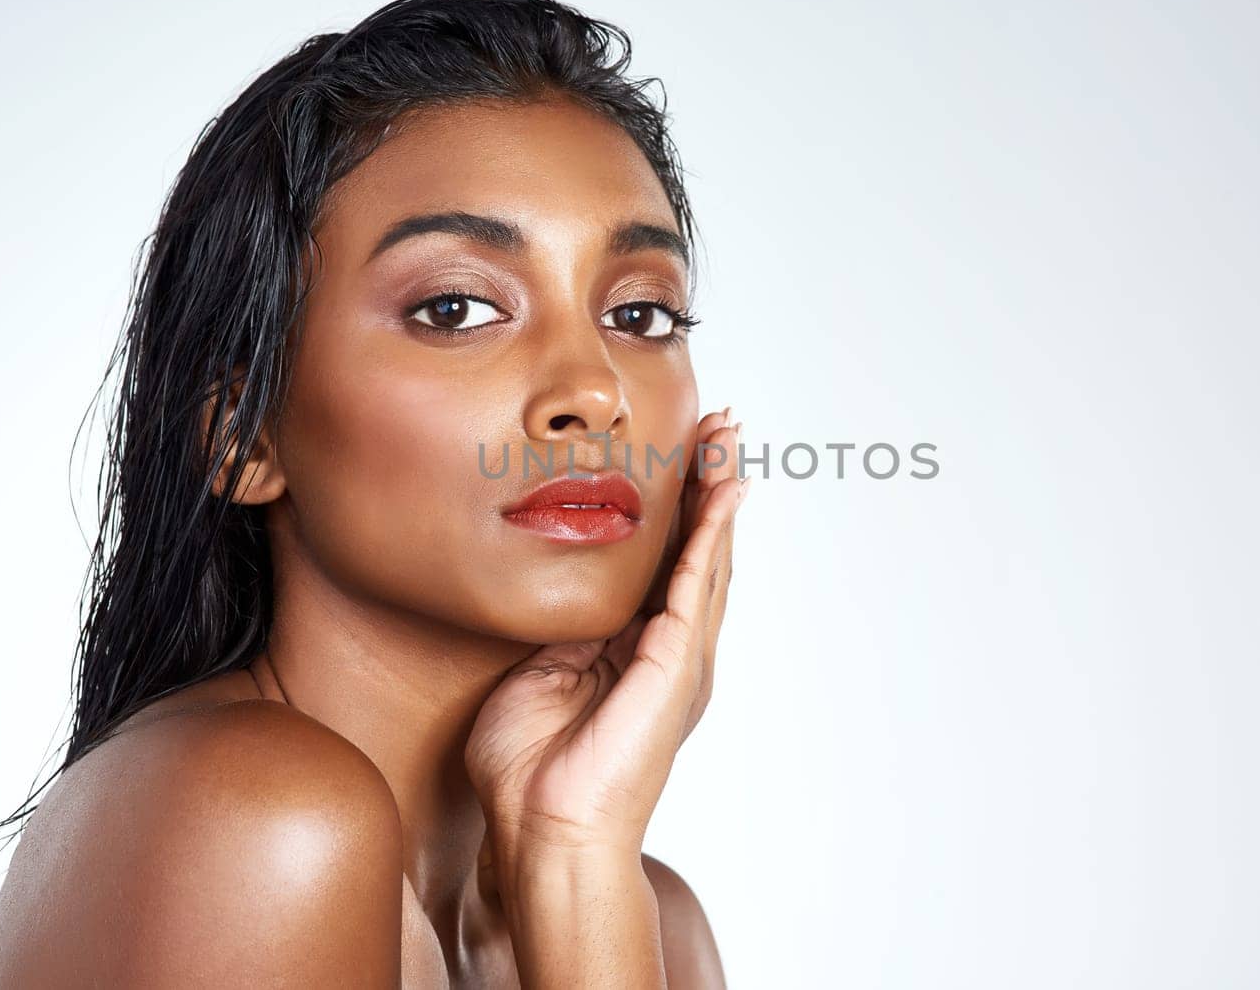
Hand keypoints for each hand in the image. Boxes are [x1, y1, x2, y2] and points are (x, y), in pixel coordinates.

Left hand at [464, 407, 748, 866]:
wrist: (546, 832)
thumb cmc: (531, 771)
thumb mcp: (538, 676)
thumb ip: (562, 636)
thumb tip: (567, 600)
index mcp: (637, 655)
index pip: (662, 565)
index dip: (675, 510)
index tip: (680, 457)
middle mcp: (671, 652)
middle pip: (699, 551)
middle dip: (708, 487)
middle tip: (720, 428)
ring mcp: (682, 658)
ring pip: (709, 557)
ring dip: (719, 494)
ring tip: (728, 440)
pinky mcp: (678, 662)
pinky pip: (699, 581)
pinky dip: (713, 531)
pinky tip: (723, 489)